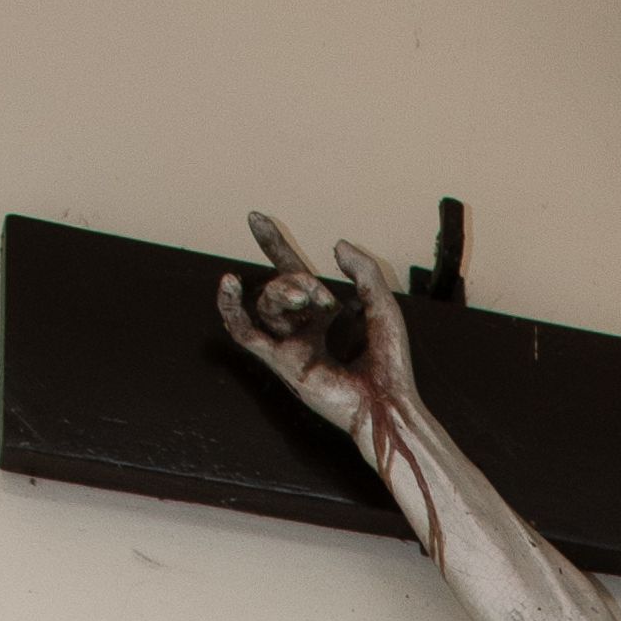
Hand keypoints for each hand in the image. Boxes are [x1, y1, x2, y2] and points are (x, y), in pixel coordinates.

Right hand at [218, 216, 416, 455]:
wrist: (386, 402)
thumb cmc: (391, 363)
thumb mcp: (382, 304)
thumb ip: (364, 270)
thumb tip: (335, 244)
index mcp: (328, 316)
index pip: (293, 273)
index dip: (274, 245)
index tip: (255, 217)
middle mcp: (306, 330)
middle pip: (282, 287)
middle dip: (295, 280)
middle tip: (316, 294)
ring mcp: (291, 346)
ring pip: (268, 304)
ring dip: (282, 291)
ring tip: (304, 298)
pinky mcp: (281, 363)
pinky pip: (244, 332)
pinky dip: (231, 308)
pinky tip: (229, 283)